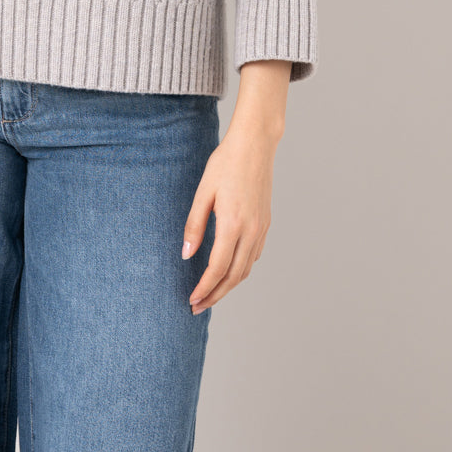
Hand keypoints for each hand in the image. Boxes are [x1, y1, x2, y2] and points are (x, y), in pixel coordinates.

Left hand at [180, 125, 278, 312]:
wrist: (255, 145)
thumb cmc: (226, 163)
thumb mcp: (204, 192)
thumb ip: (194, 225)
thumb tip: (186, 256)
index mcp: (233, 224)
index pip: (218, 268)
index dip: (204, 288)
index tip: (192, 300)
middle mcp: (251, 231)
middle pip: (234, 276)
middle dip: (215, 295)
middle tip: (198, 306)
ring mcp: (261, 228)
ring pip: (246, 269)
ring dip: (228, 286)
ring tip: (211, 294)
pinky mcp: (265, 223)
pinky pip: (253, 256)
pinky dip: (240, 270)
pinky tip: (228, 270)